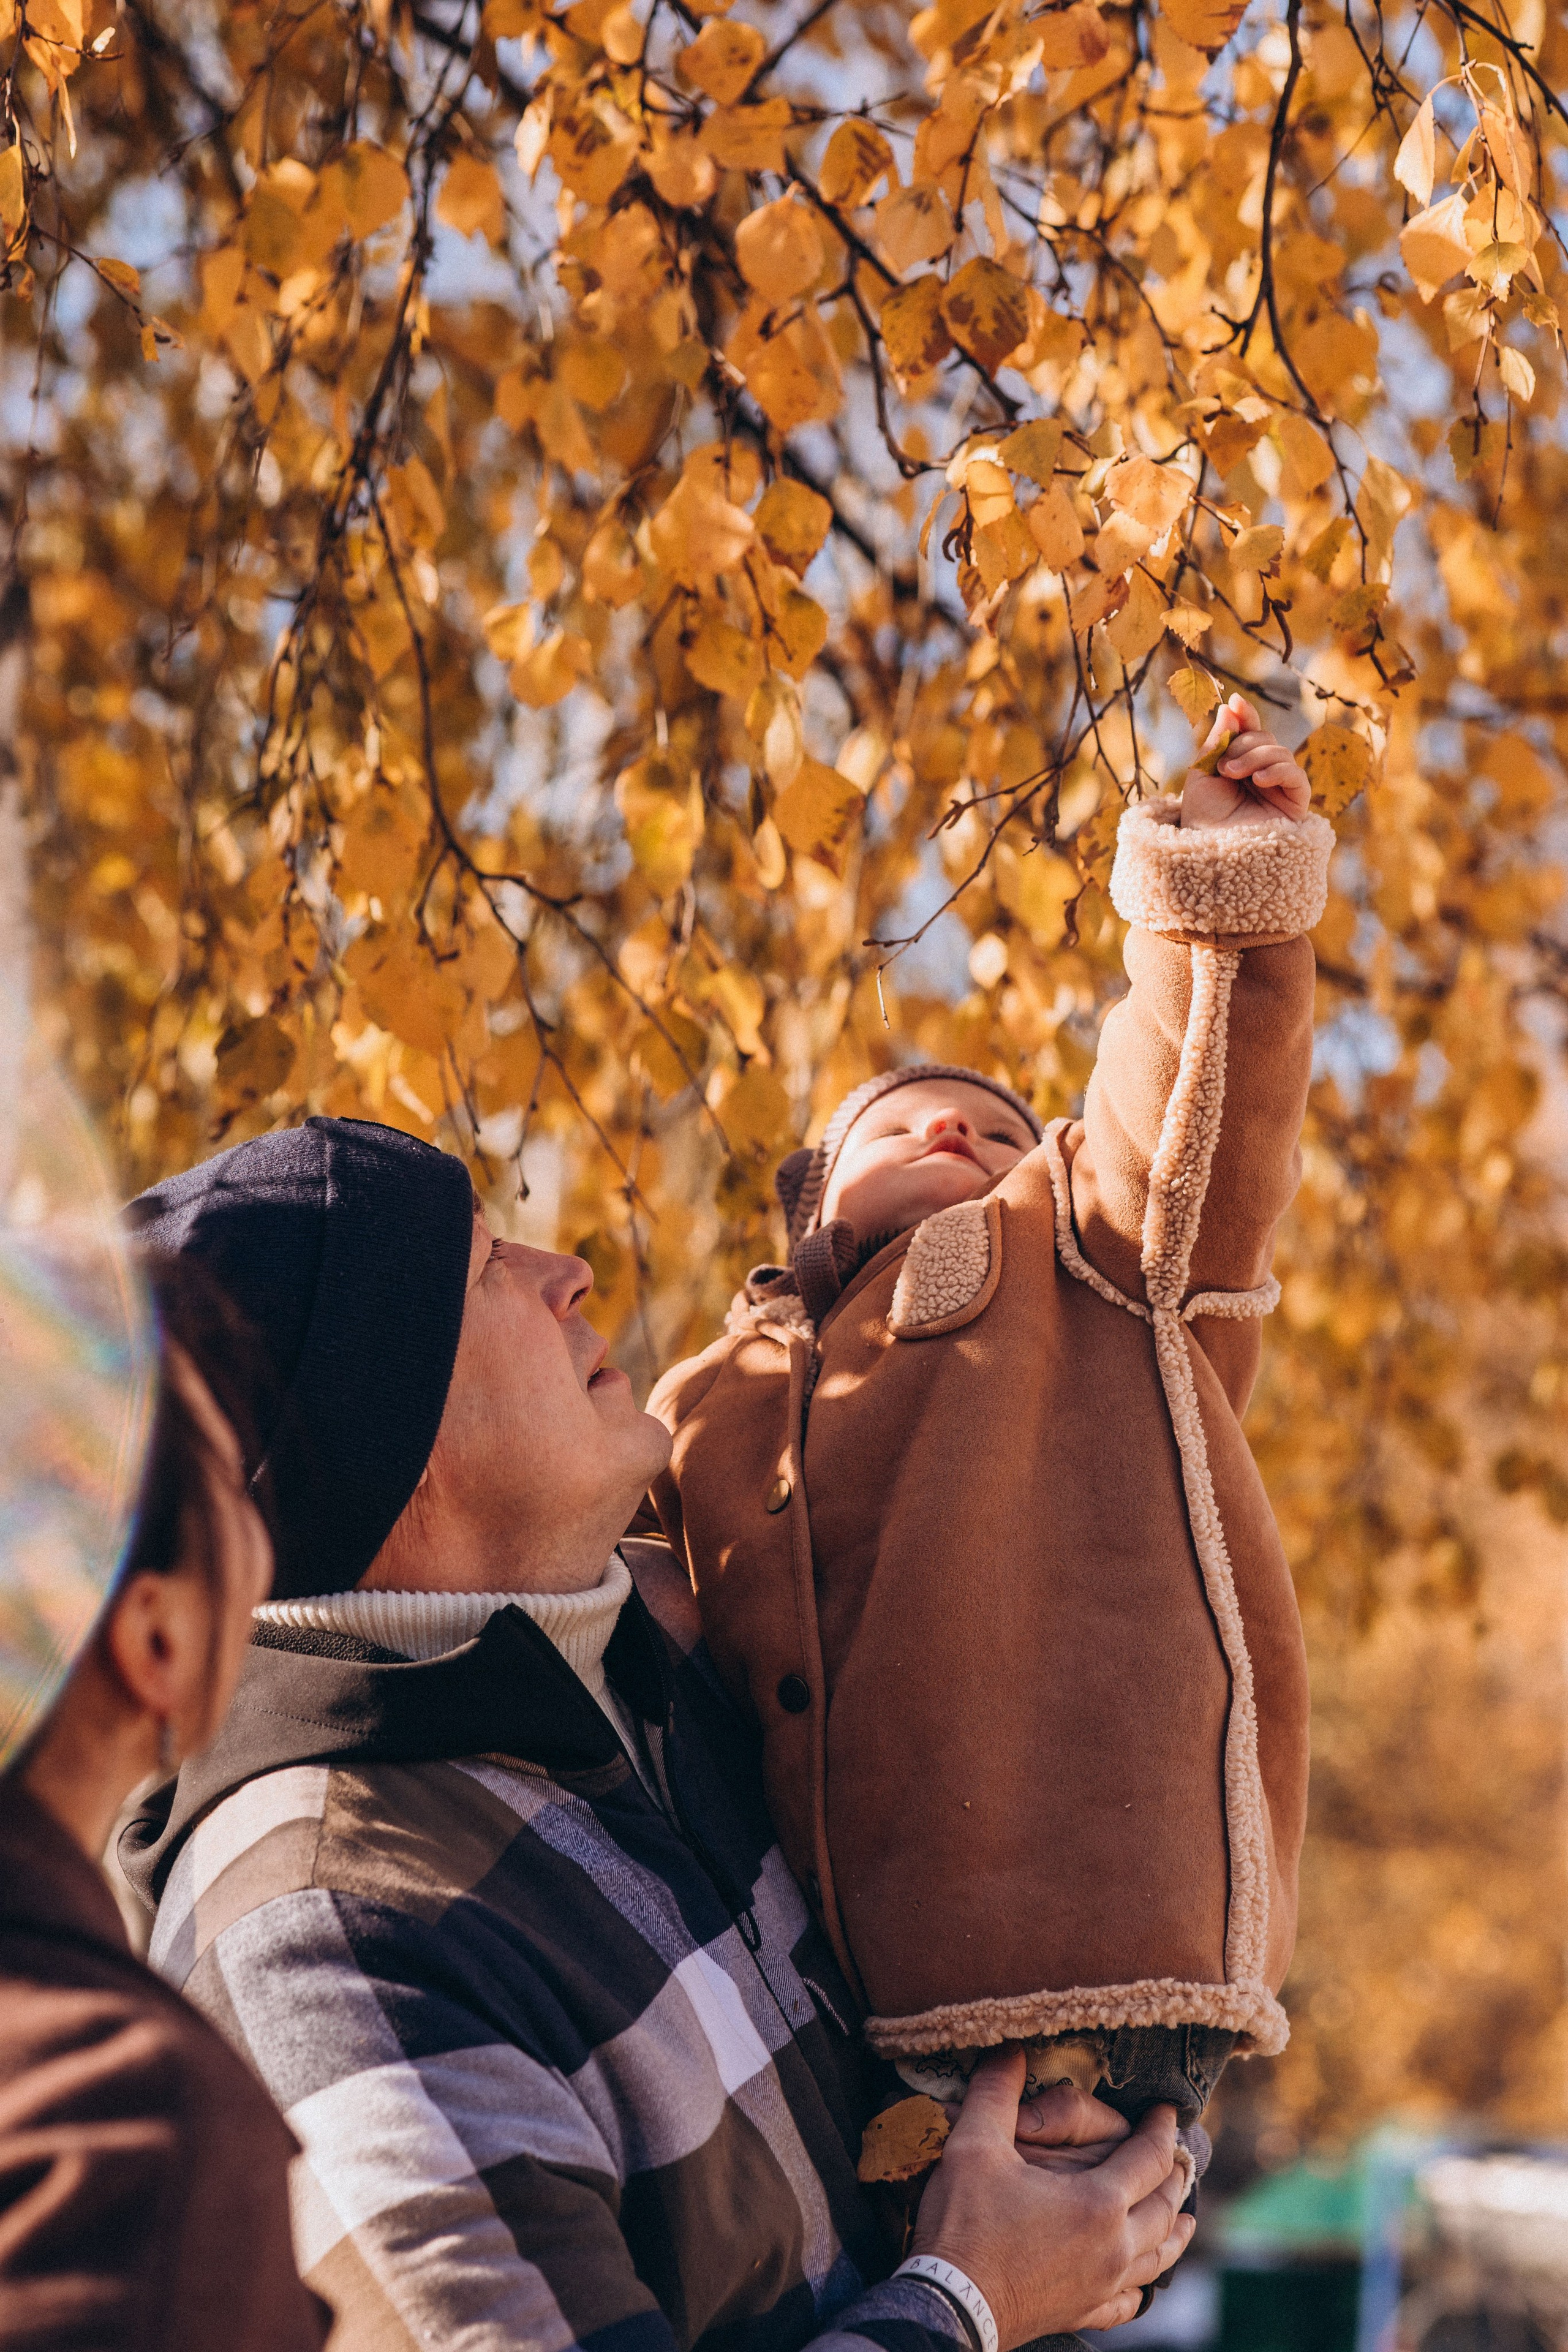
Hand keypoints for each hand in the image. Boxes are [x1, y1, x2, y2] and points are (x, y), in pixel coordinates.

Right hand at [911, 2048, 1194, 2346]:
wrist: (949, 2304)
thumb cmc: (964, 2223)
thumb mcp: (974, 2144)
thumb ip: (997, 2091)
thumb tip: (1010, 2048)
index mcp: (1098, 2203)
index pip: (1149, 2158)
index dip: (1161, 2130)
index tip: (1167, 2110)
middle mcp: (1113, 2248)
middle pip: (1162, 2208)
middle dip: (1173, 2178)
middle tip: (1178, 2157)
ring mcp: (1101, 2286)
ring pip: (1156, 2258)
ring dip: (1172, 2233)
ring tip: (1184, 2219)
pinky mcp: (1083, 2313)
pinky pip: (1128, 2302)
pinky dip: (1142, 2287)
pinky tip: (1140, 2284)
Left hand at [1181, 695, 1308, 829]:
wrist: (1212, 850)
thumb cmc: (1203, 817)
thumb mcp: (1202, 773)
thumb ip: (1217, 741)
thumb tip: (1230, 708)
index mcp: (1240, 765)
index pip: (1249, 733)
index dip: (1245, 716)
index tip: (1235, 701)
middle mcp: (1262, 774)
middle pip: (1265, 739)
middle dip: (1244, 744)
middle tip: (1224, 765)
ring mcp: (1280, 788)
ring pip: (1280, 752)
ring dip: (1255, 757)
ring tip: (1233, 774)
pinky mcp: (1295, 803)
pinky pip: (1295, 775)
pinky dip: (1278, 771)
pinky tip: (1259, 780)